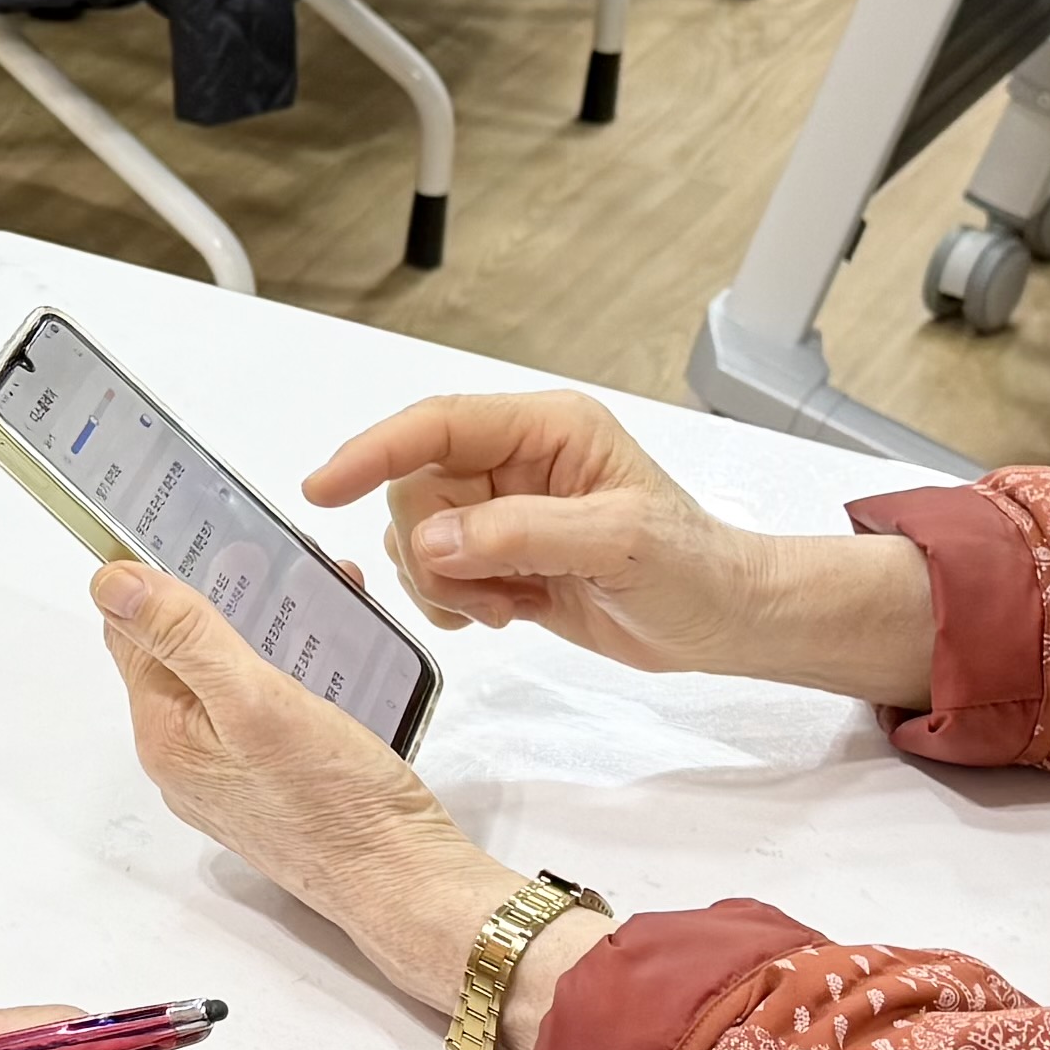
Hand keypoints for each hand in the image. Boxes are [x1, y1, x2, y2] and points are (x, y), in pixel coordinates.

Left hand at [87, 563, 512, 1014]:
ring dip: (265, 630)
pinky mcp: (275, 784)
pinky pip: (266, 708)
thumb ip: (185, 637)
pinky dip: (294, 669)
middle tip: (276, 553)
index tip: (199, 529)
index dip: (157, 577)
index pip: (132, 633)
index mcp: (165, 733)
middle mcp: (185, 757)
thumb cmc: (337, 799)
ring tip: (321, 592)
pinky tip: (337, 649)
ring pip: (230, 677)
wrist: (405, 882)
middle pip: (182, 653)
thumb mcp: (255, 700)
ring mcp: (231, 775)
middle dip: (222, 597)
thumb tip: (110, 582)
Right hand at [303, 388, 940, 703]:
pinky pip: (435, 575)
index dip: (374, 451)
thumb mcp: (618, 541)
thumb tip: (430, 542)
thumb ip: (520, 533)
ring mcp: (505, 512)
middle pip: (415, 491)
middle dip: (435, 549)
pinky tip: (505, 614)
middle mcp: (515, 462)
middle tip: (489, 591)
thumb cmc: (694, 568)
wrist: (725, 623)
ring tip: (510, 603)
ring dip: (447, 583)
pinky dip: (454, 604)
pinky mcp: (501, 558)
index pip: (436, 426)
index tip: (324, 488)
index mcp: (545, 429)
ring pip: (417, 538)